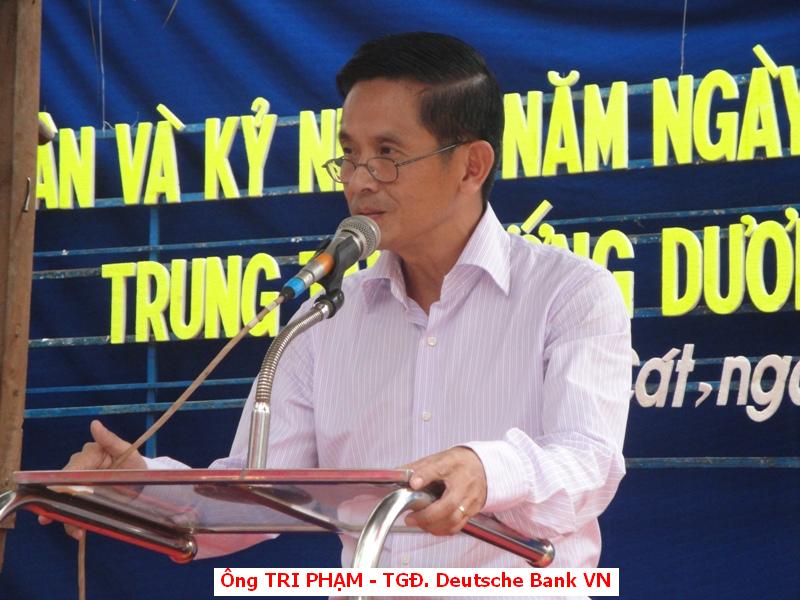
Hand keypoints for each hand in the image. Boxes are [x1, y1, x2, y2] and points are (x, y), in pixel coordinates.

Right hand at [38, 420, 144, 538]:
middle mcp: (79, 469)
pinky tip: (78, 531)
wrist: (142, 482)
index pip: (71, 469)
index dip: (64, 482)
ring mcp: (80, 486)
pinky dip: (73, 521)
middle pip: (63, 487)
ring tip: (75, 531)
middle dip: (60, 502)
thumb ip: (110, 439)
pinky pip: (73, 510)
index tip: (63, 494)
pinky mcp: (84, 499)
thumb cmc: (135, 463)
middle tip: (57, 516)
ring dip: (64, 515)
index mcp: (88, 455)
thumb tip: (95, 424)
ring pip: (64, 500)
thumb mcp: (127, 452)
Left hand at [403, 446, 486, 535]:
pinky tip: (430, 526)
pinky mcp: (472, 512)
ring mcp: (470, 500)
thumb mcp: (439, 458)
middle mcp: (464, 484)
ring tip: (417, 522)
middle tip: (410, 518)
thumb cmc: (459, 463)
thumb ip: (419, 468)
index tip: (413, 483)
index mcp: (453, 466)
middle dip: (427, 516)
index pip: (438, 468)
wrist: (483, 468)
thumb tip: (398, 474)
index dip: (424, 475)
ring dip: (432, 526)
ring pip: (453, 520)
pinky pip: (457, 526)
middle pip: (448, 505)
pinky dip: (442, 530)